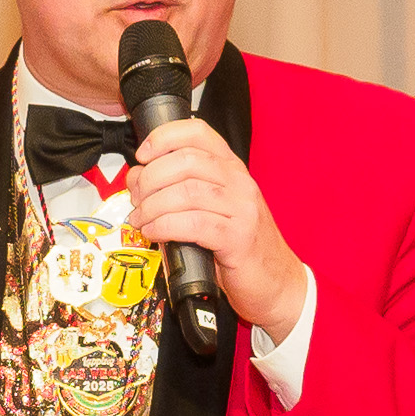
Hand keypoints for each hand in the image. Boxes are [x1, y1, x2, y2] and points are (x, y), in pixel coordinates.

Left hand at [126, 114, 304, 334]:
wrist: (277, 283)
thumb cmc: (240, 247)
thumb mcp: (211, 210)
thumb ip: (179, 190)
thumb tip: (139, 180)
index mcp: (231, 169)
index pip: (197, 132)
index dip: (164, 138)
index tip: (143, 156)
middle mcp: (239, 182)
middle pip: (185, 161)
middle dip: (150, 179)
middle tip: (137, 199)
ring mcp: (242, 209)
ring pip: (186, 191)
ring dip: (152, 206)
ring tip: (141, 220)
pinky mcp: (238, 238)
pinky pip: (193, 224)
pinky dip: (164, 227)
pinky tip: (154, 233)